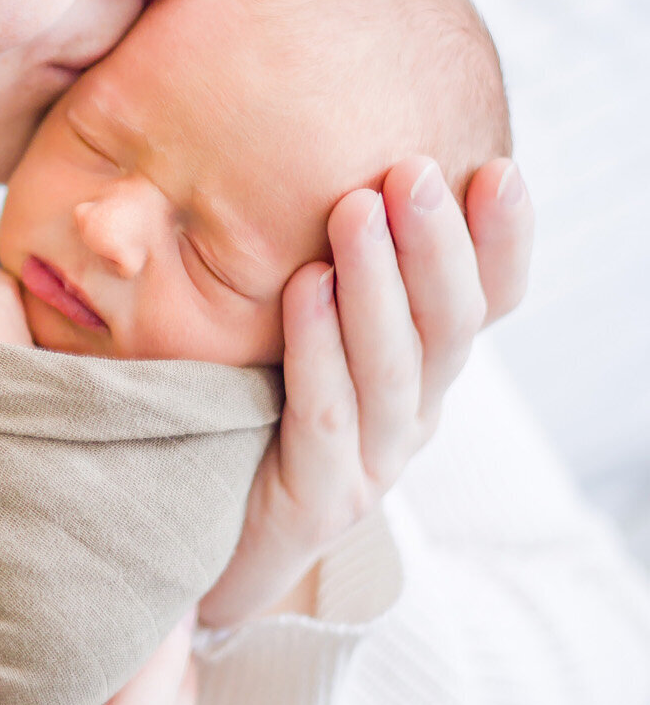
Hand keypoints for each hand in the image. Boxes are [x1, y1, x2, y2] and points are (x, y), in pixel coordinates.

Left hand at [198, 155, 532, 626]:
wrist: (199, 544)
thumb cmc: (251, 418)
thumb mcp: (305, 332)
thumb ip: (332, 259)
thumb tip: (340, 160)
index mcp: (426, 370)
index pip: (491, 303)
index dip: (505, 243)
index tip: (498, 171)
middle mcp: (414, 415)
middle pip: (451, 326)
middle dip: (437, 244)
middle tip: (413, 171)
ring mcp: (371, 464)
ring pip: (393, 367)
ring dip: (378, 283)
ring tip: (358, 209)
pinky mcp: (318, 502)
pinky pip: (324, 415)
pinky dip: (318, 348)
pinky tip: (306, 286)